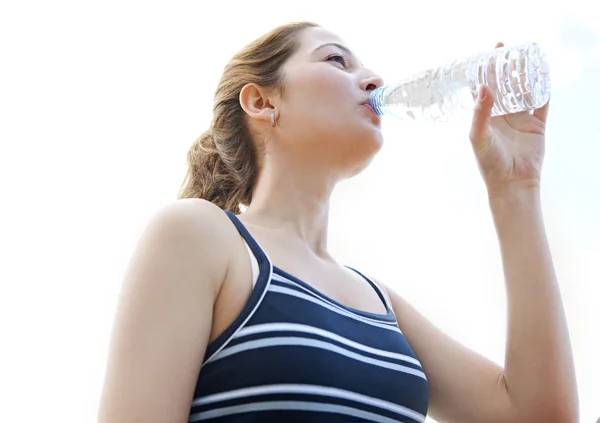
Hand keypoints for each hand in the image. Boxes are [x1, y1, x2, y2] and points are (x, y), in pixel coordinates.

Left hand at [468, 42, 549, 195]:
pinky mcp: (537, 125)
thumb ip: (480, 113)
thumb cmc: (489, 162)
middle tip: (510, 49)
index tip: (490, 52)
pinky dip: (544, 89)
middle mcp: (502, 115)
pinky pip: (542, 103)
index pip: (486, 87)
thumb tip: (483, 87)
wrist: (512, 182)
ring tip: (528, 56)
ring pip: (524, 91)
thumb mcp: (478, 136)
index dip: (487, 70)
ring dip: (526, 75)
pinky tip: (545, 75)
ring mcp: (520, 119)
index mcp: (486, 116)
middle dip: (507, 67)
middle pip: (506, 85)